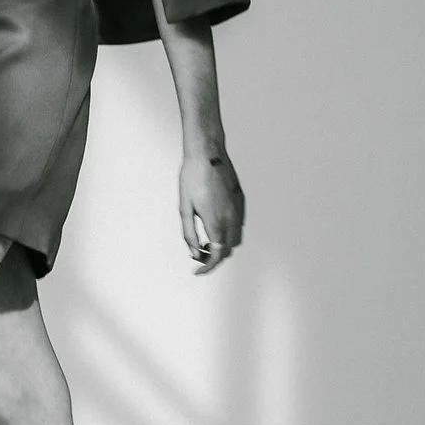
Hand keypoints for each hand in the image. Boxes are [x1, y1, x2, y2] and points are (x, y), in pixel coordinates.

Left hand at [180, 149, 242, 273]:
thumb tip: (195, 253)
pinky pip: (238, 224)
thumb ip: (189, 233)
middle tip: (198, 254)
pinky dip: (228, 232)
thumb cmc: (192, 178)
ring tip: (206, 240)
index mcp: (216, 221)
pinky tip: (214, 224)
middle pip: (228, 249)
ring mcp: (238, 208)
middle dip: (214, 257)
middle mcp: (231, 217)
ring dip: (223, 245)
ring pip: (236, 238)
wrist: (207, 153)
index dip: (208, 267)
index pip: (217, 255)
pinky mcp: (240, 200)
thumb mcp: (184, 208)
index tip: (197, 271)